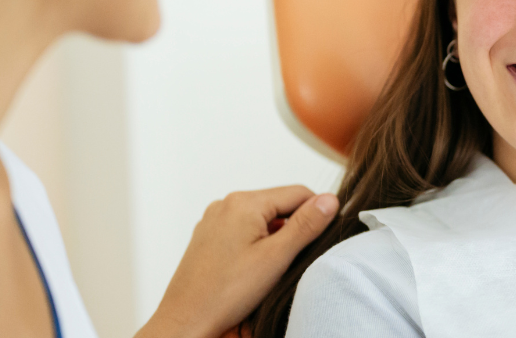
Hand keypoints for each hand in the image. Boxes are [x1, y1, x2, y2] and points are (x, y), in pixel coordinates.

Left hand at [136, 186, 339, 337]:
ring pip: (261, 219)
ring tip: (274, 268)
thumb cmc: (225, 294)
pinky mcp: (208, 238)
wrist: (185, 321)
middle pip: (279, 204)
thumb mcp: (276, 257)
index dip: (317, 213)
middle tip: (296, 259)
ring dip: (276, 237)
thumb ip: (306, 225)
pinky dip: (257, 244)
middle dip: (294, 227)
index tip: (323, 239)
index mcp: (244, 203)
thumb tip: (330, 200)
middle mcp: (226, 205)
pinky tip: (255, 269)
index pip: (299, 193)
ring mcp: (214, 221)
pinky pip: (243, 231)